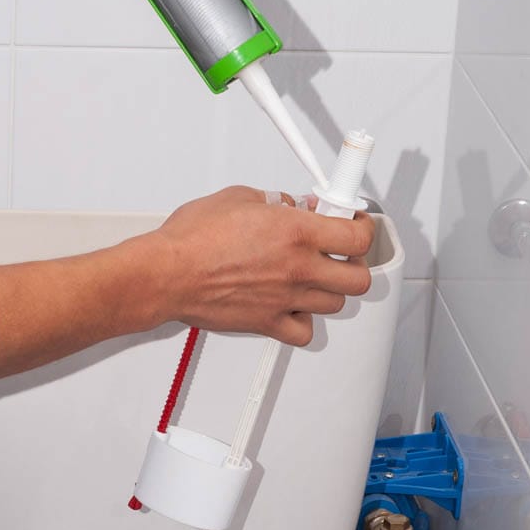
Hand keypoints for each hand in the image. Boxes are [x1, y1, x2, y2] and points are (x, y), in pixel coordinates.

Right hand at [0, 186, 373, 384]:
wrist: (167, 274)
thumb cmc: (192, 238)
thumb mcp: (238, 198)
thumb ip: (273, 202)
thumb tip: (288, 206)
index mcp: (295, 232)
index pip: (358, 236)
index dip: (362, 227)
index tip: (353, 222)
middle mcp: (297, 268)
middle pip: (358, 278)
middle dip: (353, 262)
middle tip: (338, 252)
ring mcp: (285, 299)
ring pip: (335, 304)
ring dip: (329, 289)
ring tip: (311, 276)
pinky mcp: (267, 323)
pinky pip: (304, 332)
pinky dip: (304, 322)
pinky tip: (293, 306)